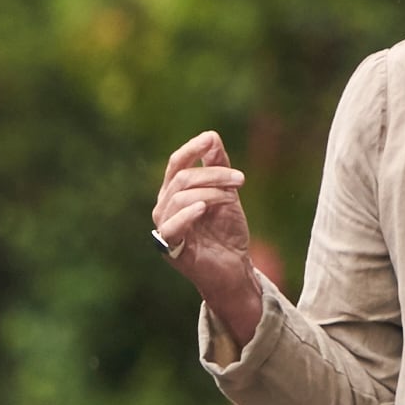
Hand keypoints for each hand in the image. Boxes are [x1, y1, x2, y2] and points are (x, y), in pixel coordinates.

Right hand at [153, 131, 262, 345]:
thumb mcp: (227, 193)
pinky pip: (171, 226)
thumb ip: (218, 166)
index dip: (191, 148)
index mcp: (174, 192)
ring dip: (211, 192)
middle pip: (181, 178)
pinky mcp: (170, 248)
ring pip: (180, 197)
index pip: (176, 163)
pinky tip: (203, 208)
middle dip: (213, 174)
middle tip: (241, 179)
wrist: (234, 269)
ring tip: (232, 199)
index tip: (211, 139)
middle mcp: (164, 207)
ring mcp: (164, 227)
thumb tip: (211, 136)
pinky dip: (187, 214)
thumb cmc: (227, 232)